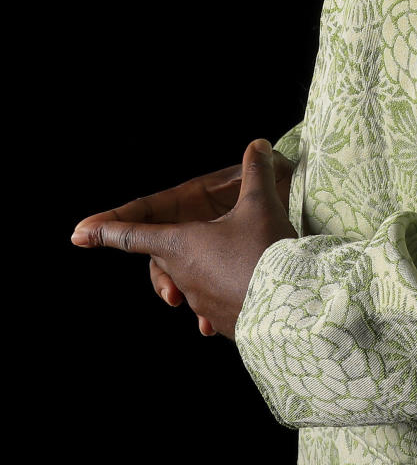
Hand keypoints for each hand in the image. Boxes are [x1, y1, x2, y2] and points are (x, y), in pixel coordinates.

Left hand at [72, 140, 296, 340]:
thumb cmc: (265, 249)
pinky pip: (213, 307)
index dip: (105, 229)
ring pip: (190, 284)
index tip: (77, 233)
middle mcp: (183, 273)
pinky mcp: (223, 320)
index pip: (133, 235)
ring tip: (230, 269)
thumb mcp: (261, 203)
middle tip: (170, 266)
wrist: (291, 303)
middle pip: (163, 264)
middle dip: (166, 265)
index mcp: (181, 243)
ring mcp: (201, 302)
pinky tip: (243, 291)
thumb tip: (259, 144)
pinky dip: (222, 296)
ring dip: (201, 278)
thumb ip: (256, 171)